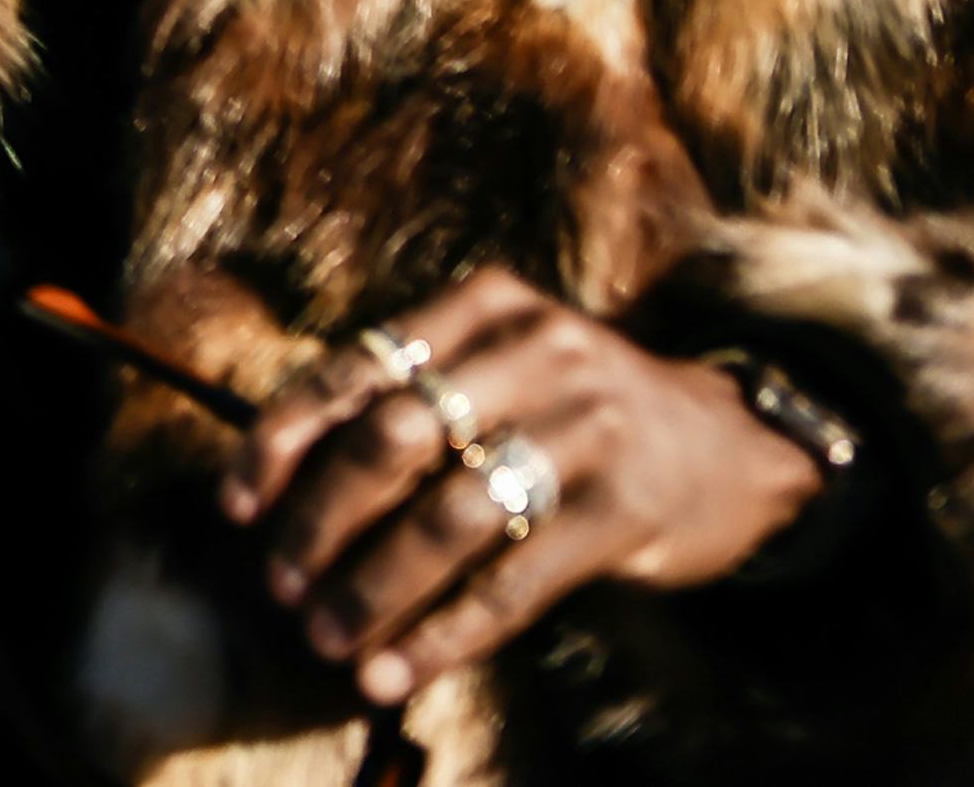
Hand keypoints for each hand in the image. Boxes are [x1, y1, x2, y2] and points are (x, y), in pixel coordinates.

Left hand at [224, 272, 822, 708]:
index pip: (351, 369)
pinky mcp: (628, 508)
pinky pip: (516, 583)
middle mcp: (533, 351)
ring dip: (376, 589)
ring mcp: (587, 427)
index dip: (281, 442)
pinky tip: (405, 668)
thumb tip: (278, 481)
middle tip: (283, 588)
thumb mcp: (501, 365)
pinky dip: (449, 633)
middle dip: (319, 522)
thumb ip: (408, 398)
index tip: (237, 506)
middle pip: (390, 441)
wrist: (737, 442)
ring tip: (332, 641)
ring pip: (448, 519)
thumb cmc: (578, 410)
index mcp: (481, 305)